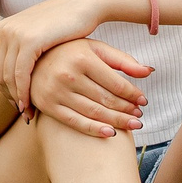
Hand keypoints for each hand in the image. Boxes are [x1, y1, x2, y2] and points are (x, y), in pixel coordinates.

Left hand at [0, 0, 103, 113]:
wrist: (86, 5)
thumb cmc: (66, 21)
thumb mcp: (35, 30)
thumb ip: (10, 41)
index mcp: (3, 27)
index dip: (3, 88)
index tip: (17, 103)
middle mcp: (4, 30)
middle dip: (8, 96)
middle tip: (22, 112)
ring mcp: (15, 34)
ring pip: (8, 76)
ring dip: (16, 98)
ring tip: (27, 113)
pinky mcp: (29, 40)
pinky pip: (21, 74)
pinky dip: (24, 92)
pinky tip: (31, 104)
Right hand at [26, 38, 153, 137]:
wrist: (32, 59)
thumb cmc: (70, 51)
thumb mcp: (95, 48)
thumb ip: (122, 60)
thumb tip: (150, 71)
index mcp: (83, 57)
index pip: (115, 82)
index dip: (133, 94)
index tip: (144, 102)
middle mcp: (68, 74)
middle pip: (106, 99)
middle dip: (126, 110)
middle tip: (140, 117)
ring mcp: (56, 91)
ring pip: (93, 112)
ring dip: (116, 121)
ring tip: (132, 126)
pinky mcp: (47, 105)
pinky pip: (75, 122)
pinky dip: (94, 129)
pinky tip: (110, 133)